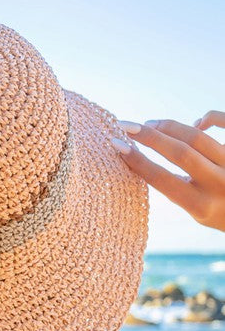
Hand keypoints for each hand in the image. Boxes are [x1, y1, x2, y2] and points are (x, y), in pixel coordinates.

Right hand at [115, 113, 224, 231]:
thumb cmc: (221, 212)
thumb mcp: (197, 209)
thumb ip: (178, 188)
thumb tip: (147, 153)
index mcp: (201, 205)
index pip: (161, 179)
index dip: (136, 160)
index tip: (117, 144)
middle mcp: (219, 184)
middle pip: (179, 152)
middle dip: (149, 136)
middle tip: (127, 126)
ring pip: (198, 136)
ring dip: (169, 127)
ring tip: (150, 125)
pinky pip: (224, 122)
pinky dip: (209, 118)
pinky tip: (197, 123)